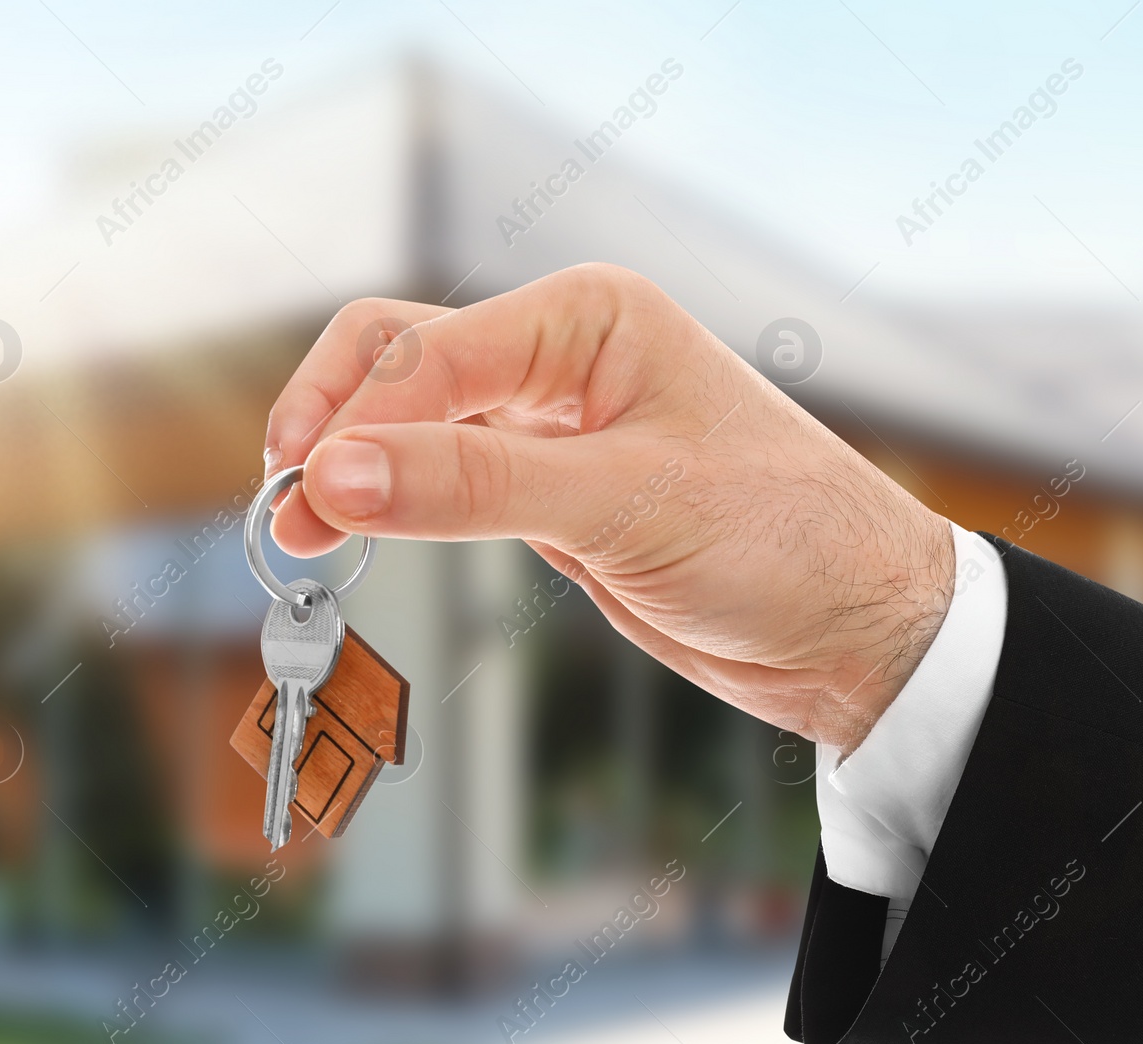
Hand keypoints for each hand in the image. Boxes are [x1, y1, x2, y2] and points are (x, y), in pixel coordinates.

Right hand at [263, 264, 953, 751]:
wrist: (855, 625)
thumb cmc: (783, 538)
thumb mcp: (627, 505)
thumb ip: (477, 488)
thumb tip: (337, 476)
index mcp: (588, 319)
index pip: (428, 351)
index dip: (355, 422)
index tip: (308, 497)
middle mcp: (561, 358)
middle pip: (399, 361)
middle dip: (333, 425)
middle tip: (287, 511)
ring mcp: (551, 428)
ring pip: (413, 425)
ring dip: (352, 470)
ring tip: (299, 535)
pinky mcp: (549, 494)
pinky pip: (446, 482)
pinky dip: (395, 506)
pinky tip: (358, 538)